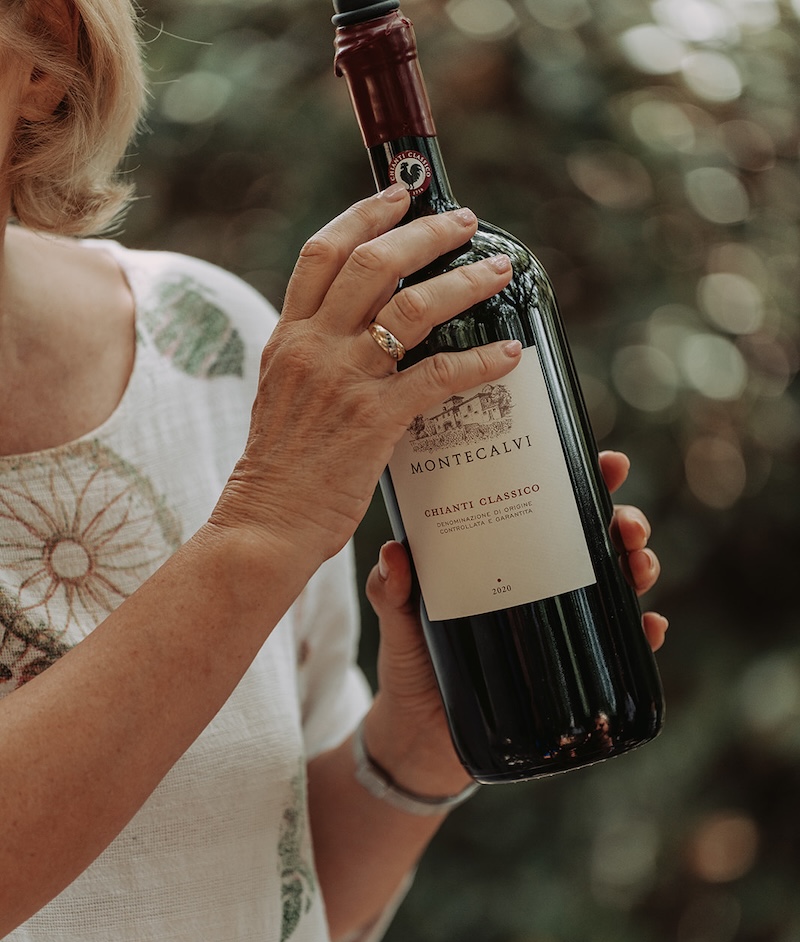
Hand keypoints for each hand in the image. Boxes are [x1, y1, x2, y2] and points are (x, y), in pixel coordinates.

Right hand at [210, 186, 520, 574]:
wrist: (265, 523)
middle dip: (425, 232)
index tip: (398, 195)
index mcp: (288, 337)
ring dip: (464, 281)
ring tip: (497, 270)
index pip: (321, 252)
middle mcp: (313, 346)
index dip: (364, 214)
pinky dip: (479, 361)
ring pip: (412, 307)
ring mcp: (344, 380)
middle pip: (372, 261)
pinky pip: (438, 375)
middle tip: (464, 222)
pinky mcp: (375, 420)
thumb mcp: (283, 395)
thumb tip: (358, 336)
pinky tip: (507, 355)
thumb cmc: (279, 470)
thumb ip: (314, 358)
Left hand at [363, 449, 666, 798]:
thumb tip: (394, 554)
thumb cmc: (412, 663)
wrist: (419, 735)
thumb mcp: (399, 619)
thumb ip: (393, 590)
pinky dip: (642, 636)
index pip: (551, 504)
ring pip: (618, 586)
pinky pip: (620, 649)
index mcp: (507, 553)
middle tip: (626, 524)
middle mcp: (542, 581)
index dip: (585, 478)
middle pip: (597, 538)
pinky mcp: (573, 672)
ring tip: (639, 567)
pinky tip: (650, 628)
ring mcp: (561, 626)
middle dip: (625, 521)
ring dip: (640, 568)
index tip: (609, 463)